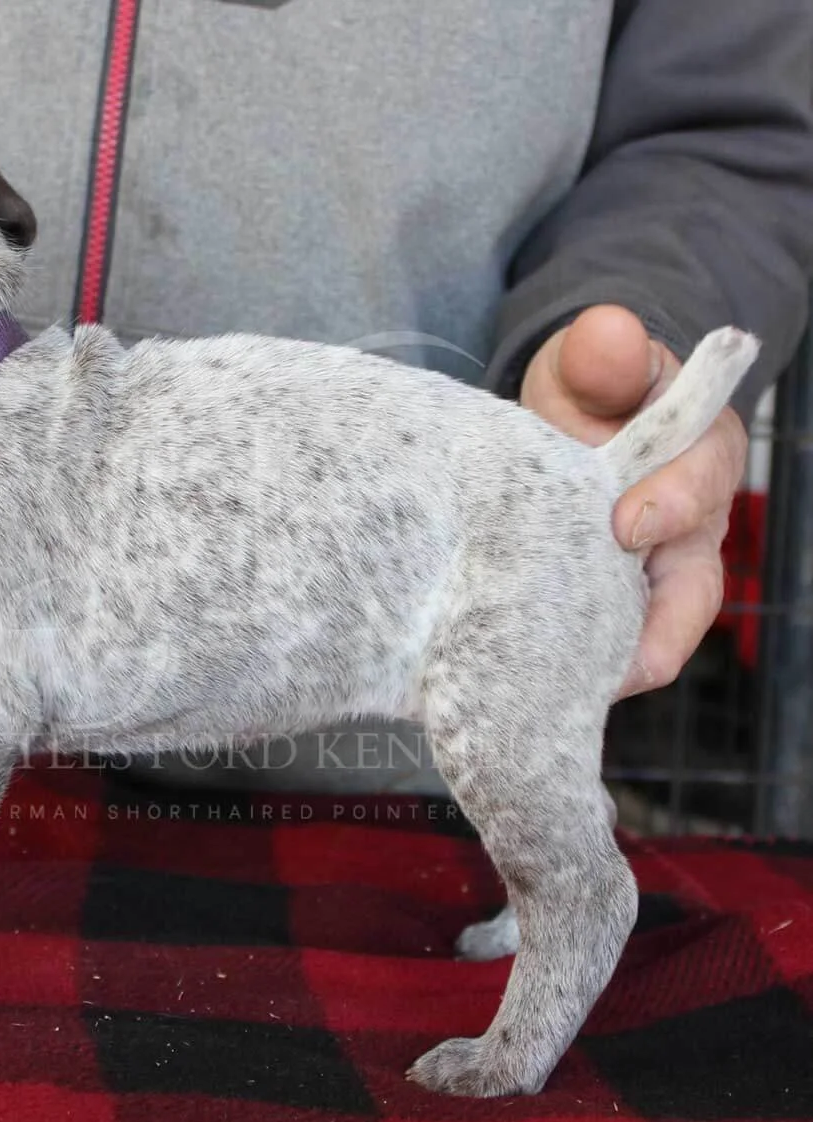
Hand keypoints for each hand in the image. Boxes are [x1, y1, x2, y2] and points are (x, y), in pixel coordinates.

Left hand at [522, 304, 746, 698]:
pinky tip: (521, 681)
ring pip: (646, 637)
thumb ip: (603, 352)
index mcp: (699, 460)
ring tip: (553, 689)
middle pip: (690, 596)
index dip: (670, 507)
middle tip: (603, 662)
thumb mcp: (595, 360)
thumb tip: (608, 332)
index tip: (626, 525)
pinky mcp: (606, 603)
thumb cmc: (593, 389)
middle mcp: (688, 531)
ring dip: (606, 664)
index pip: (700, 490)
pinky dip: (569, 665)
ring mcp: (648, 576)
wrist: (568, 423)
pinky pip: (600, 645)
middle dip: (652, 633)